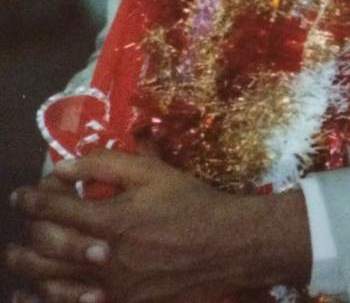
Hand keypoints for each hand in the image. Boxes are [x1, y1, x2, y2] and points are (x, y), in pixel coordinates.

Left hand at [9, 150, 311, 302]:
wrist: (226, 244)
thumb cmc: (192, 202)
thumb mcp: (155, 172)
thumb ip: (108, 163)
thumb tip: (65, 165)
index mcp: (111, 220)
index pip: (54, 208)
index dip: (32, 198)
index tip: (22, 193)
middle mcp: (104, 256)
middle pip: (45, 247)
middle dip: (26, 232)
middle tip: (22, 222)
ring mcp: (110, 285)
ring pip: (51, 281)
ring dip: (26, 269)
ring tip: (17, 258)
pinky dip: (46, 298)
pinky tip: (33, 293)